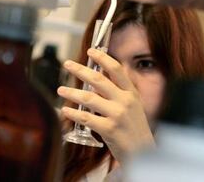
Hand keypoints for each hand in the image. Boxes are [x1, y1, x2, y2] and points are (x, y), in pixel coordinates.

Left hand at [58, 48, 153, 163]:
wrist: (143, 152)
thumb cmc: (135, 128)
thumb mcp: (133, 106)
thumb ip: (119, 92)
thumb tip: (98, 79)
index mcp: (131, 93)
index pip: (116, 70)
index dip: (103, 58)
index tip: (91, 51)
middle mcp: (125, 101)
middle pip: (98, 80)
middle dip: (80, 70)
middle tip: (67, 64)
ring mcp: (117, 115)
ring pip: (88, 98)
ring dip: (72, 93)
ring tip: (61, 90)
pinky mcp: (109, 129)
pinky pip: (86, 118)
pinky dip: (73, 113)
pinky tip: (65, 110)